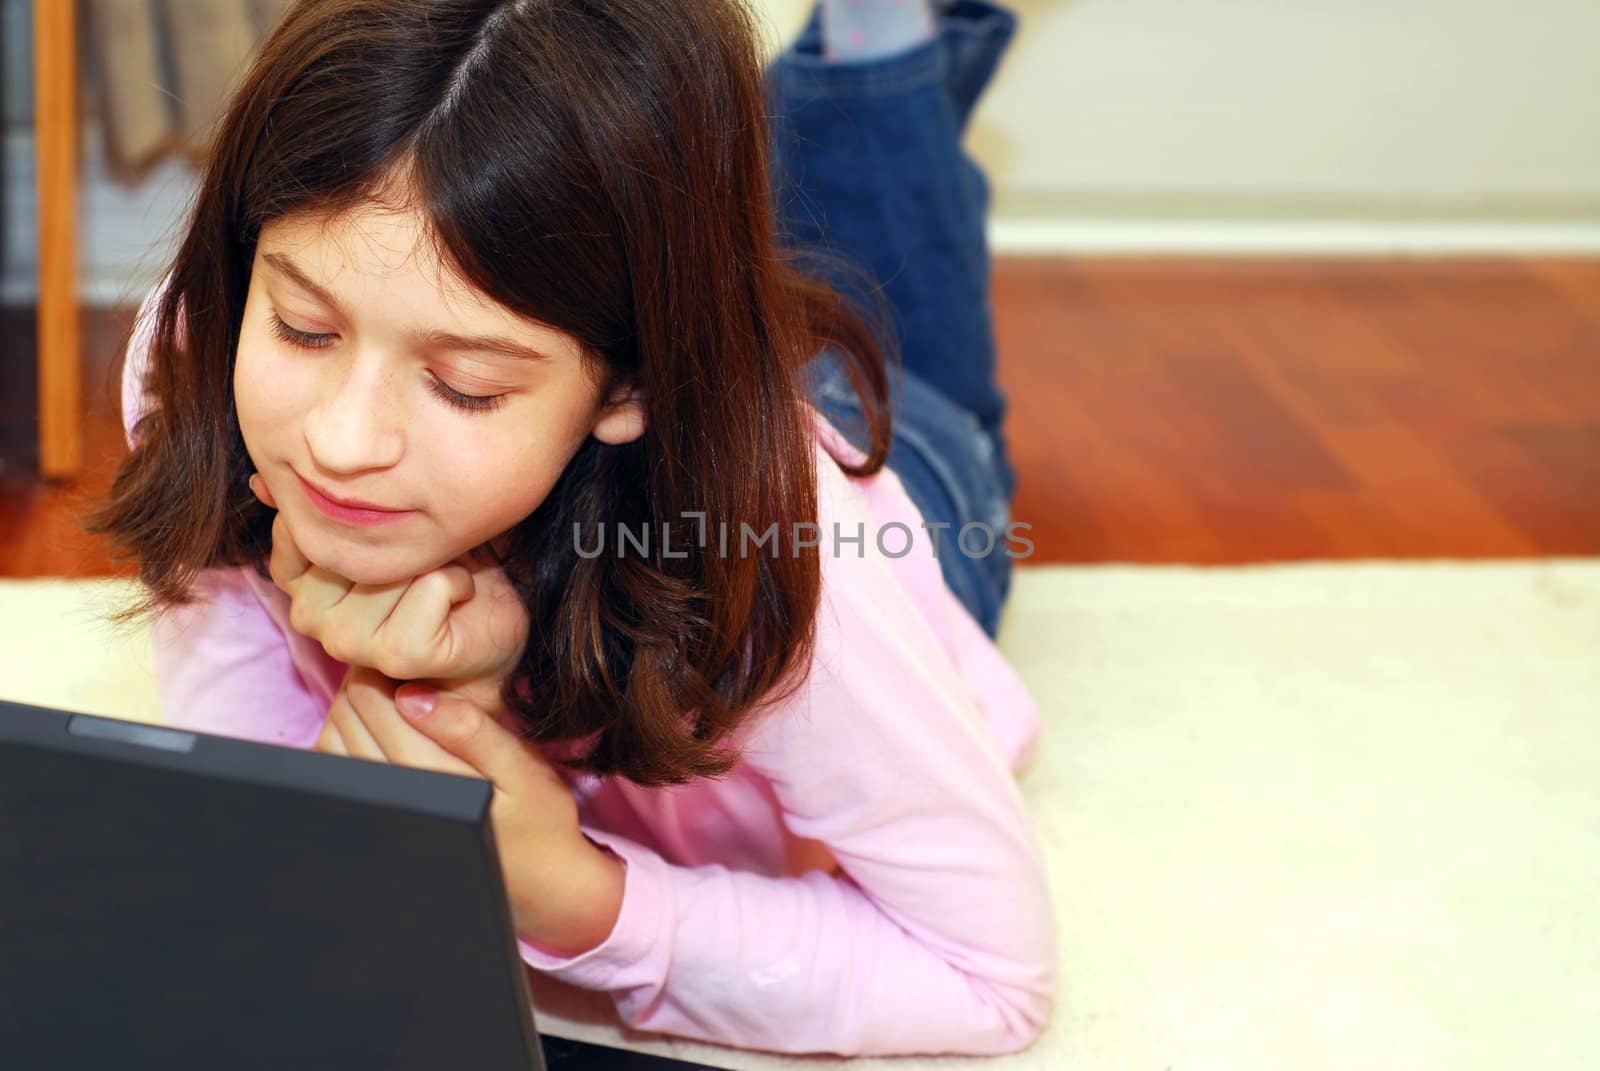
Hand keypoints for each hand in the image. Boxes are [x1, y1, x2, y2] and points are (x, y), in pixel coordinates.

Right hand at [251, 474, 528, 710]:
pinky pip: (434, 585)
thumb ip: (326, 497)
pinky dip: (458, 580)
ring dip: (433, 558)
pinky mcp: (397, 655)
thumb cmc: (435, 563)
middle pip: (352, 537)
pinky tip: (460, 595)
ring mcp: (347, 641)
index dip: (358, 510)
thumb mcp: (380, 518)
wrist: (490, 620)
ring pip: (393, 561)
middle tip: (422, 554)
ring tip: (440, 575)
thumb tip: (262, 478)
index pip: (300, 522)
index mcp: (298, 579)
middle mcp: (308, 615)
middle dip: (399, 532)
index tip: (387, 527)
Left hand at [318, 665, 623, 956]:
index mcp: (432, 780)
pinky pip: (338, 776)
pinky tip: (376, 736)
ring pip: (332, 746)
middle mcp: (396, 801)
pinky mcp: (380, 825)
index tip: (406, 659)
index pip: (376, 704)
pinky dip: (342, 745)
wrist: (541, 884)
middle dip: (364, 685)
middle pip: (347, 720)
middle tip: (396, 671)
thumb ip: (473, 731)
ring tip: (387, 700)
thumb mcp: (525, 770)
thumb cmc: (540, 821)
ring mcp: (382, 817)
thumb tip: (417, 693)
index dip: (383, 669)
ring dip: (350, 713)